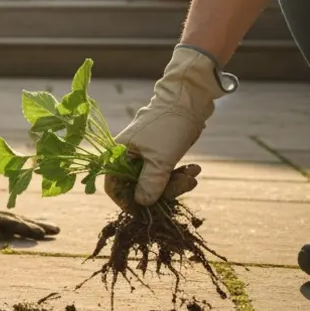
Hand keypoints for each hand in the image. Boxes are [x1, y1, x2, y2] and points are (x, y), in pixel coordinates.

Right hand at [103, 45, 236, 208]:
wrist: (188, 101)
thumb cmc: (168, 127)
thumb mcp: (160, 160)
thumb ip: (150, 185)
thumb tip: (142, 204)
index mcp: (118, 155)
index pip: (115, 187)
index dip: (129, 201)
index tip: (147, 210)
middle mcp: (127, 157)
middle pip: (139, 187)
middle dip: (165, 190)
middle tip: (186, 185)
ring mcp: (144, 156)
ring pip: (156, 182)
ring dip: (177, 182)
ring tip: (194, 175)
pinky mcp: (159, 154)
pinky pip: (166, 173)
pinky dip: (180, 174)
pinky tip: (194, 170)